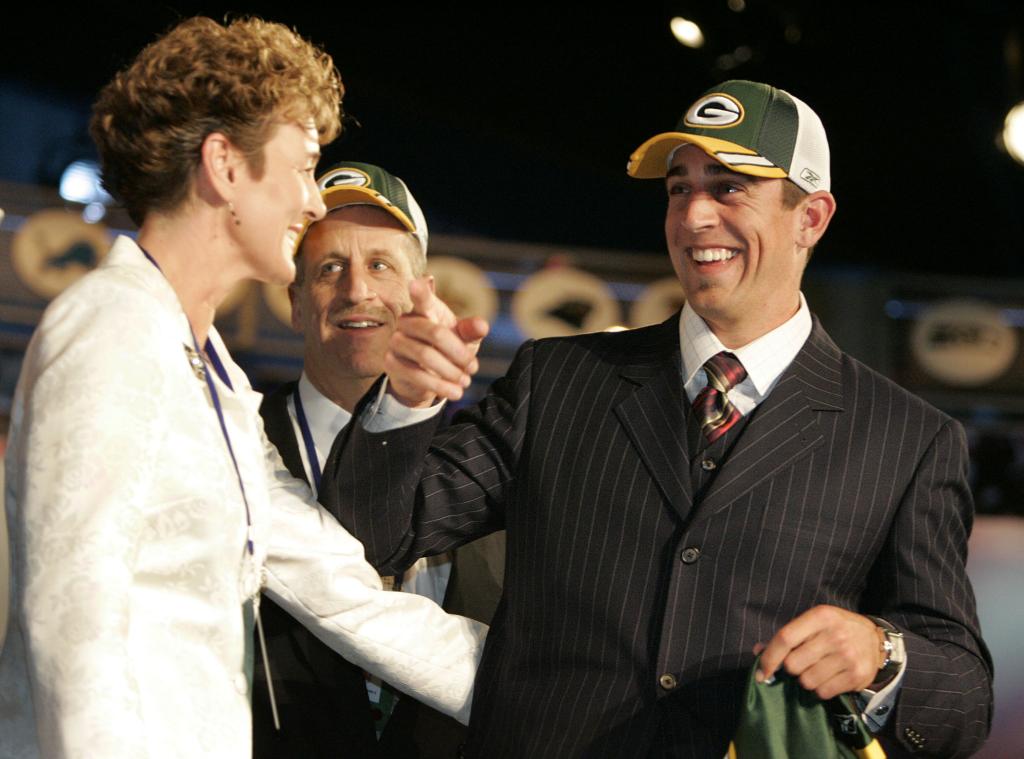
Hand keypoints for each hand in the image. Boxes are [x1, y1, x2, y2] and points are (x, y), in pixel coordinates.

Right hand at [383, 277, 488, 407]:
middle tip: (473, 367)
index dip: (420, 291)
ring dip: (450, 372)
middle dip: (459, 353)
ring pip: (425, 356)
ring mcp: (396, 342)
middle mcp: (407, 322)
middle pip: (435, 333)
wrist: (429, 376)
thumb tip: (482, 325)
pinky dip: (440, 386)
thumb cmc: (448, 349)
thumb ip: (471, 331)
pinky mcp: (391, 362)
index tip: (416, 283)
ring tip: (465, 381)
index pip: (423, 299)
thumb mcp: (464, 339)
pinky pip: (416, 375)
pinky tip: (454, 392)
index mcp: (426, 309)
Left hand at [753, 605, 883, 698]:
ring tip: (818, 669)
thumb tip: (758, 651)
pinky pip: (823, 692)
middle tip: (803, 663)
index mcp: (820, 616)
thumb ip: (787, 636)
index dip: (769, 657)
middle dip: (792, 668)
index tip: (762, 672)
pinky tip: (830, 677)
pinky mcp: (856, 676)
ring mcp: (847, 656)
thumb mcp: (814, 623)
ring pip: (807, 681)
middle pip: (793, 664)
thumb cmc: (837, 629)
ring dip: (807, 680)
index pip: (785, 638)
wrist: (876, 639)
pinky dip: (821, 689)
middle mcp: (835, 635)